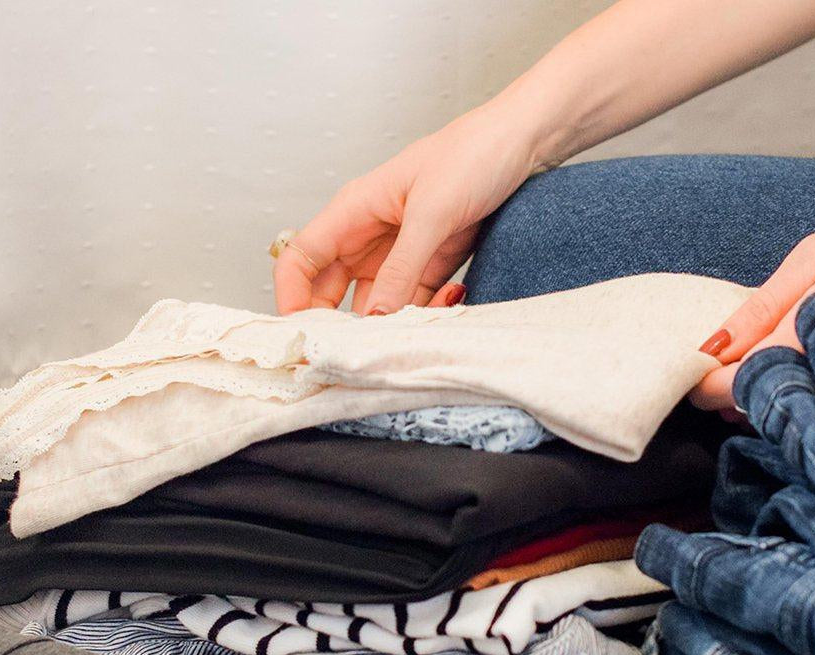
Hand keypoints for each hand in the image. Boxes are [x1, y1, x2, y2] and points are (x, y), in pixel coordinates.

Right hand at [273, 102, 548, 315]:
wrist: (522, 142)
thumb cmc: (473, 154)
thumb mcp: (433, 212)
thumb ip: (402, 267)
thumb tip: (374, 317)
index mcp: (353, 210)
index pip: (300, 258)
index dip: (291, 297)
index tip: (304, 335)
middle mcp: (369, 234)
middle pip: (331, 290)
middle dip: (343, 323)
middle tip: (362, 351)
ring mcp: (399, 251)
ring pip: (376, 304)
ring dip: (394, 321)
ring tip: (422, 324)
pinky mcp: (431, 263)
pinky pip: (414, 302)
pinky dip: (427, 311)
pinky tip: (451, 299)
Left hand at [688, 207, 814, 410]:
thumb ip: (764, 304)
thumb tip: (715, 345)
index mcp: (812, 325)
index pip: (745, 378)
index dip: (711, 387)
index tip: (694, 381)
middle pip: (769, 406)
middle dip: (735, 399)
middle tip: (721, 380)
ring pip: (799, 412)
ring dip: (769, 402)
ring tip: (758, 375)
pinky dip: (806, 399)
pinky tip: (798, 381)